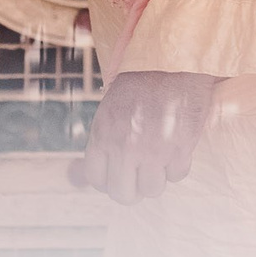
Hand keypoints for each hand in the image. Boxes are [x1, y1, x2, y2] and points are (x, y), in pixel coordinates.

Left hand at [79, 69, 217, 204]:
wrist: (172, 62)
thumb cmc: (138, 87)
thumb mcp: (108, 112)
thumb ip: (100, 145)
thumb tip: (73, 179)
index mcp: (103, 137)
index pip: (97, 181)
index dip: (108, 181)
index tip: (119, 173)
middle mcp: (126, 148)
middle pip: (124, 194)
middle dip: (132, 190)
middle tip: (140, 177)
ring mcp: (154, 150)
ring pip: (152, 189)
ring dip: (157, 178)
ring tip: (160, 160)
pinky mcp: (181, 147)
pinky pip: (177, 175)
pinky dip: (178, 166)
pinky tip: (177, 148)